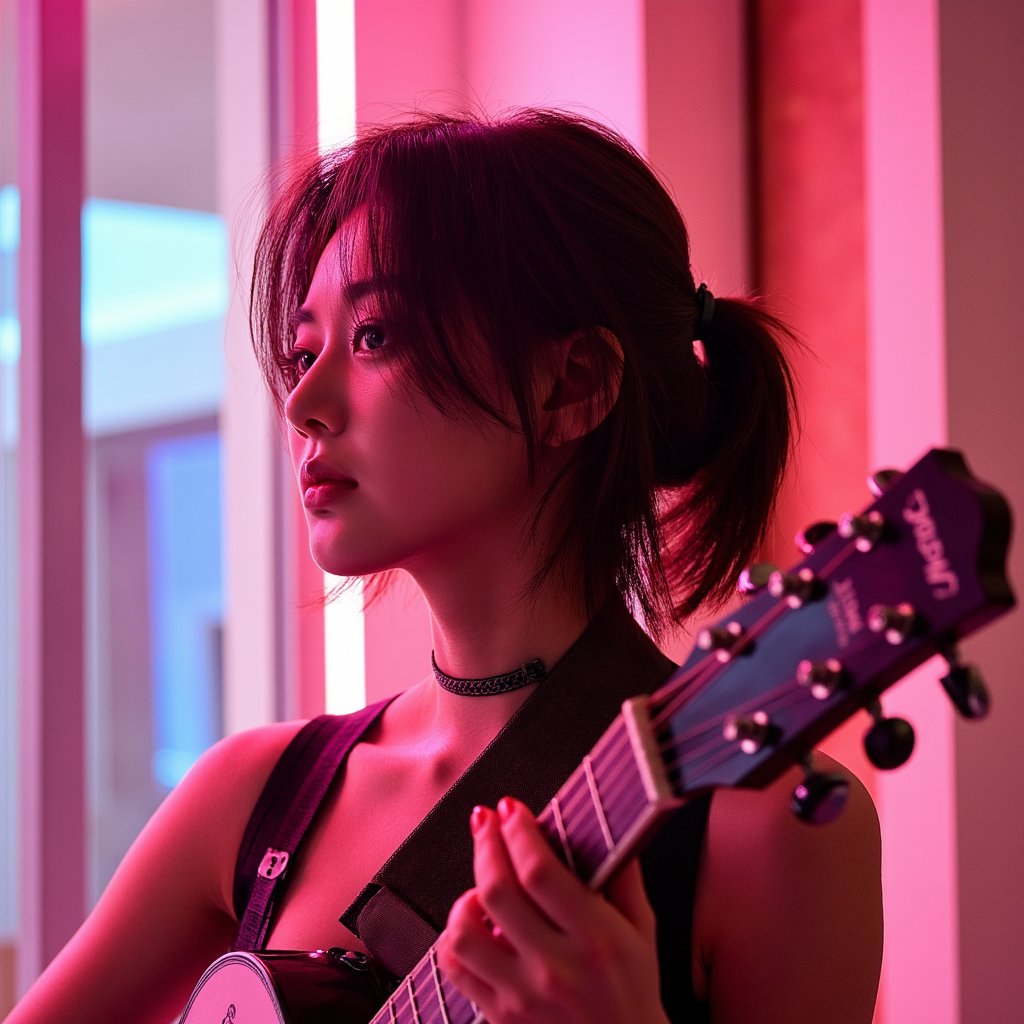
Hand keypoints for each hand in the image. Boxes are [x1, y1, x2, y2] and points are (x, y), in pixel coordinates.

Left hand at [437, 797, 669, 1023]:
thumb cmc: (633, 989)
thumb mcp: (642, 929)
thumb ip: (622, 875)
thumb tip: (603, 824)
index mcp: (596, 938)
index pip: (540, 872)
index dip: (518, 831)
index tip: (510, 808)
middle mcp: (556, 968)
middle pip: (498, 891)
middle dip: (486, 843)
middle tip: (486, 821)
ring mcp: (522, 997)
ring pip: (465, 932)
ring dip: (466, 895)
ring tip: (481, 882)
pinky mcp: (499, 1017)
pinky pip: (455, 969)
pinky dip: (455, 937)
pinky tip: (473, 923)